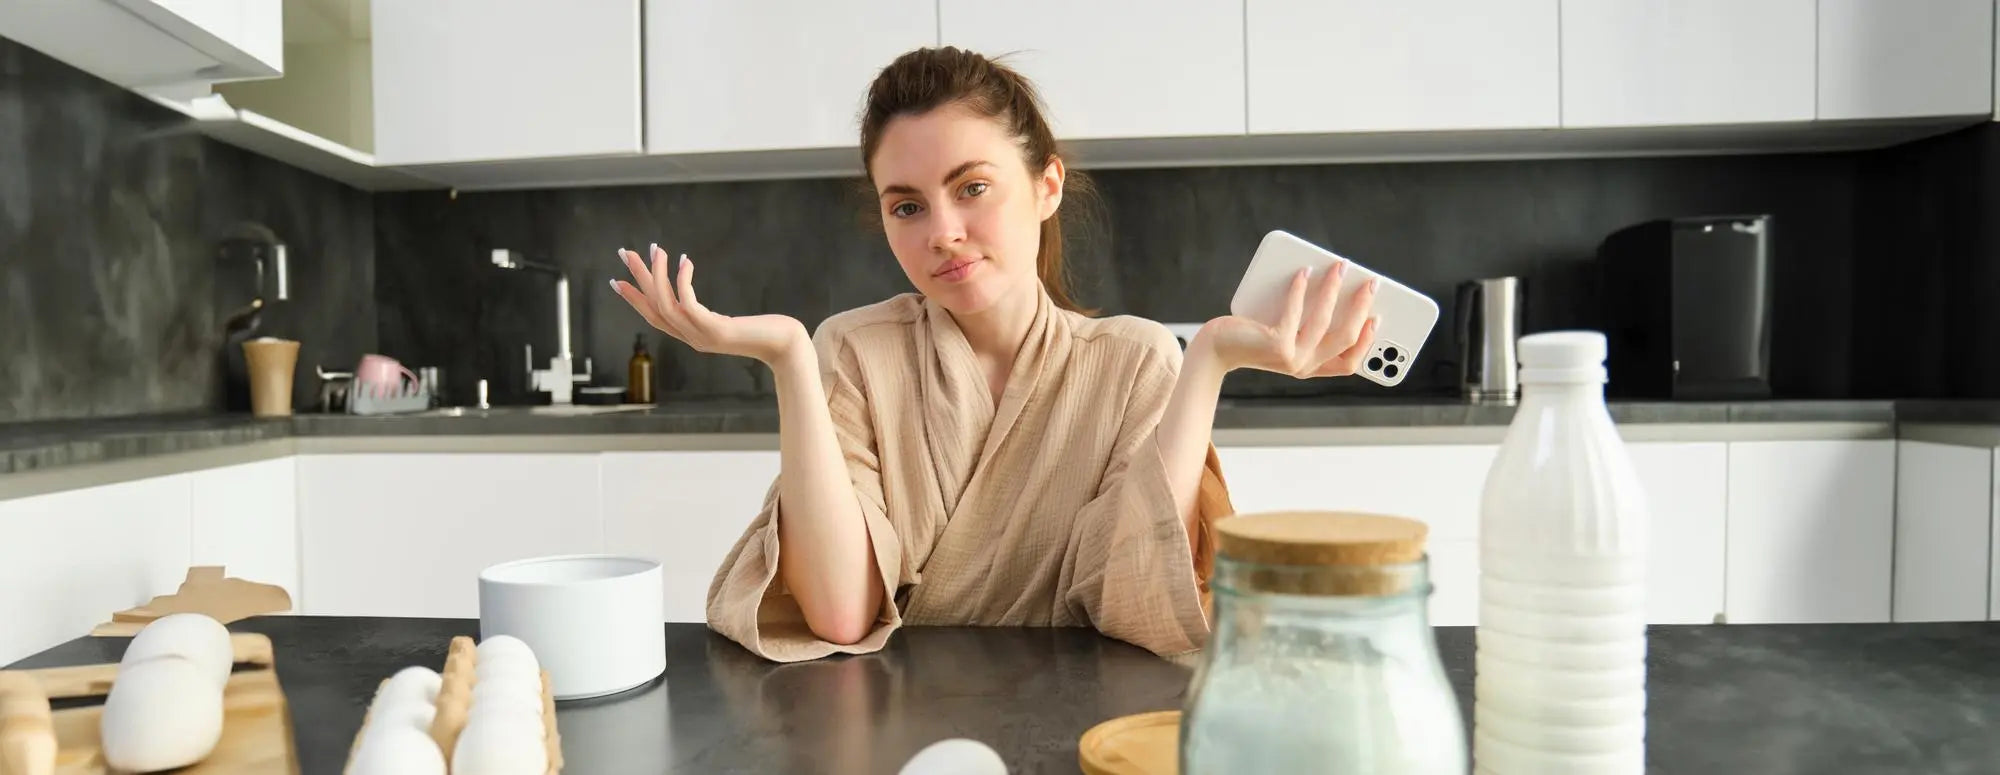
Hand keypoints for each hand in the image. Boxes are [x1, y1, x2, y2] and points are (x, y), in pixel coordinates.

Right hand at [610, 244, 808, 365]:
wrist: (786, 346)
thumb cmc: (765, 331)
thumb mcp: (731, 323)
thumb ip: (712, 316)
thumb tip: (699, 304)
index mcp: (692, 336)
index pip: (654, 317)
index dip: (634, 299)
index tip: (617, 280)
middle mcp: (691, 338)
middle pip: (654, 307)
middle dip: (638, 279)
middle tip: (625, 253)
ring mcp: (702, 336)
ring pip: (666, 305)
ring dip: (657, 276)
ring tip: (656, 249)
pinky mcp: (715, 330)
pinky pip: (688, 304)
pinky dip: (682, 281)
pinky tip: (684, 261)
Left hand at [1199, 262, 1379, 377]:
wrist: (1216, 349)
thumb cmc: (1252, 337)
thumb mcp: (1286, 335)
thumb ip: (1308, 324)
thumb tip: (1335, 289)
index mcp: (1311, 368)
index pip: (1349, 363)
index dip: (1367, 341)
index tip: (1377, 316)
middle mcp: (1304, 367)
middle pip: (1345, 338)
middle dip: (1361, 307)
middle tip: (1371, 282)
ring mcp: (1291, 358)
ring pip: (1324, 322)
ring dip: (1334, 290)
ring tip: (1339, 267)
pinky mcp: (1275, 345)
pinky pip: (1295, 312)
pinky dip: (1301, 289)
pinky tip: (1304, 272)